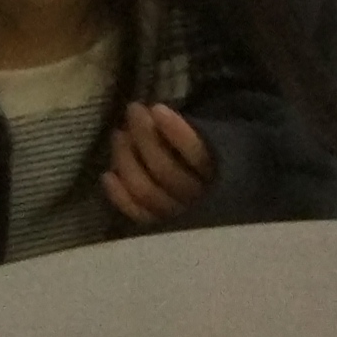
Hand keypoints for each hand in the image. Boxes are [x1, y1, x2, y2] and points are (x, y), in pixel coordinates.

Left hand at [103, 102, 216, 226]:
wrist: (229, 201)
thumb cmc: (223, 162)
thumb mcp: (227, 143)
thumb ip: (204, 132)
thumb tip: (160, 113)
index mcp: (225, 177)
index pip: (198, 154)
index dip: (176, 132)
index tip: (157, 108)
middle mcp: (201, 200)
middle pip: (166, 170)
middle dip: (145, 137)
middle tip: (133, 111)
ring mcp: (179, 216)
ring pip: (146, 190)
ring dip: (127, 160)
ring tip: (120, 134)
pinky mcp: (161, 227)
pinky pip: (137, 213)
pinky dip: (120, 196)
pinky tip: (107, 175)